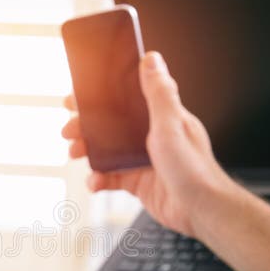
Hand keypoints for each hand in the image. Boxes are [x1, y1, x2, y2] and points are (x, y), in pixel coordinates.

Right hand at [62, 51, 234, 236]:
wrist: (200, 211)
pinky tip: (94, 182)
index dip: (101, 97)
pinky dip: (98, 179)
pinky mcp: (137, 182)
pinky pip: (110, 178)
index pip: (125, 99)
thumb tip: (151, 59)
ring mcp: (142, 160)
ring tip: (75, 153)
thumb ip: (159, 93)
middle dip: (86, 126)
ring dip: (88, 152)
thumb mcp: (172, 124)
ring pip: (106, 151)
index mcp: (160, 117)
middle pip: (110, 125)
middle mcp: (150, 136)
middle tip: (69, 130)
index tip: (78, 97)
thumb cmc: (193, 168)